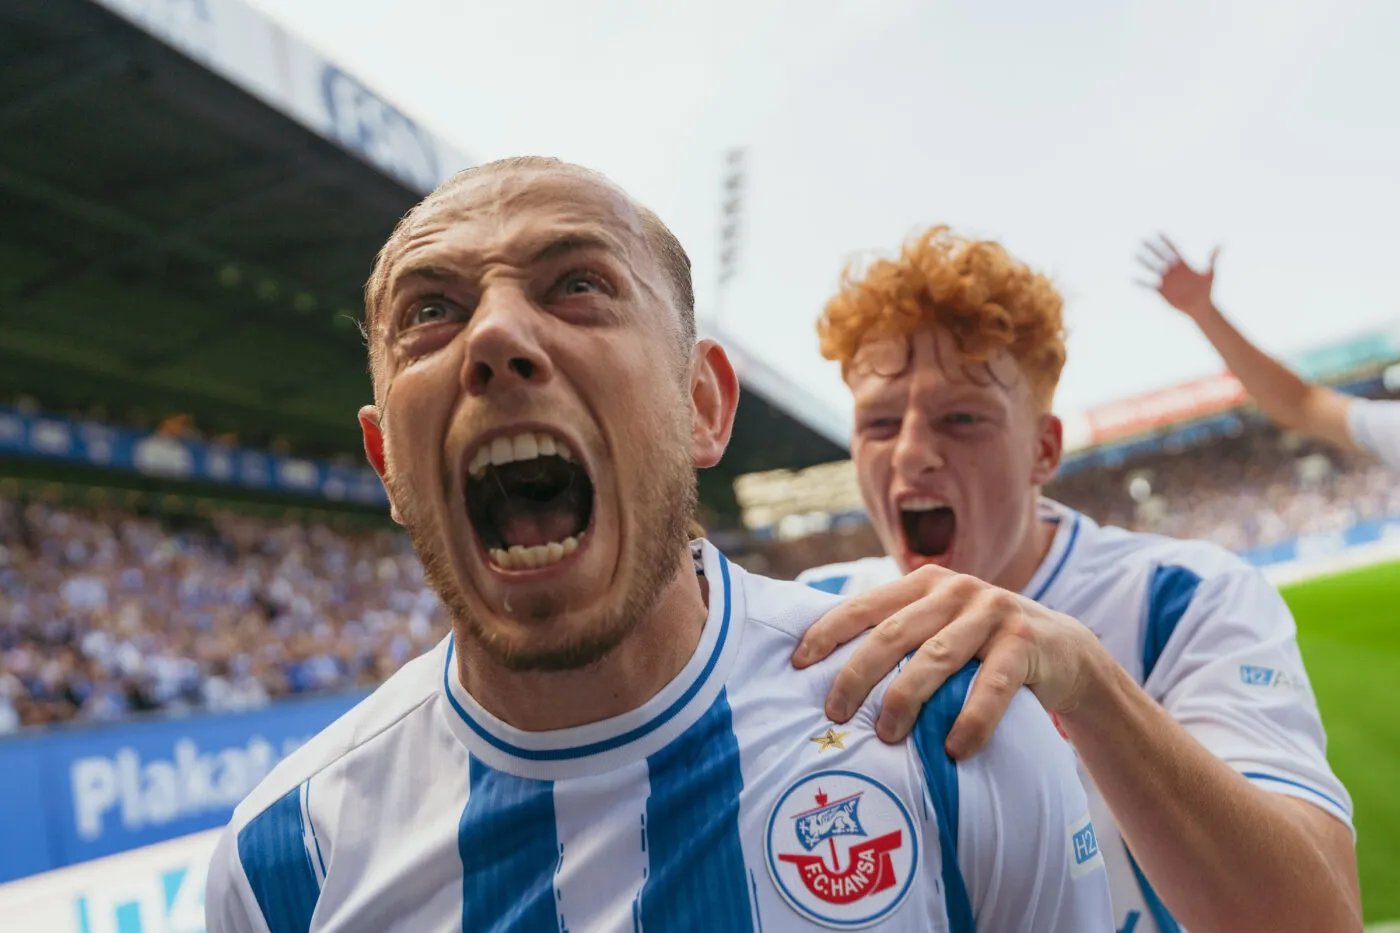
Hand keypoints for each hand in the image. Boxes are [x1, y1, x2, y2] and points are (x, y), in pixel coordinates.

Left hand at [792, 564, 1105, 756]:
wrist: (1064, 651)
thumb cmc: (982, 647)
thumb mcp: (941, 627)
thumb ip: (900, 633)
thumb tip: (827, 670)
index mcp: (925, 584)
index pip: (866, 606)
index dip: (828, 632)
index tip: (798, 664)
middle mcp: (956, 590)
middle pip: (893, 634)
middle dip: (857, 674)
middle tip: (834, 713)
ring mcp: (993, 612)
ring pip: (935, 658)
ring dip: (905, 699)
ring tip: (886, 736)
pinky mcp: (1025, 643)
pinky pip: (992, 686)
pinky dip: (971, 720)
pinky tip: (955, 750)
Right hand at [1136, 235, 1219, 320]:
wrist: (1200, 306)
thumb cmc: (1206, 289)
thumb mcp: (1210, 273)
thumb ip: (1213, 258)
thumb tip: (1221, 243)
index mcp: (1182, 264)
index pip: (1172, 249)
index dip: (1166, 241)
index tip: (1159, 232)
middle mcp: (1172, 270)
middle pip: (1159, 256)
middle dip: (1151, 248)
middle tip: (1142, 240)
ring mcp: (1166, 280)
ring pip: (1152, 268)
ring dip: (1144, 262)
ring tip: (1135, 255)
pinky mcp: (1162, 291)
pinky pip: (1149, 285)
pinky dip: (1141, 283)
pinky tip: (1133, 279)